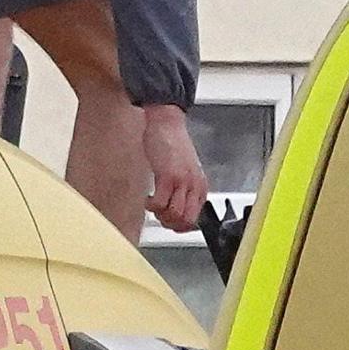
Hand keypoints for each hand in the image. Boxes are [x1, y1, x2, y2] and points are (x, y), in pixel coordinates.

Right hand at [140, 106, 207, 233]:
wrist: (167, 124)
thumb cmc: (173, 144)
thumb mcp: (186, 171)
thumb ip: (185, 189)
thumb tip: (176, 208)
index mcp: (200, 186)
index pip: (194, 218)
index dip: (179, 226)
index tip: (169, 223)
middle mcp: (194, 185)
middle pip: (184, 220)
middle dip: (169, 223)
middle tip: (159, 215)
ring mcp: (181, 181)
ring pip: (173, 214)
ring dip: (159, 215)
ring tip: (153, 205)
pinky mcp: (167, 176)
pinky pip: (159, 203)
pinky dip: (151, 206)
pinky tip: (148, 198)